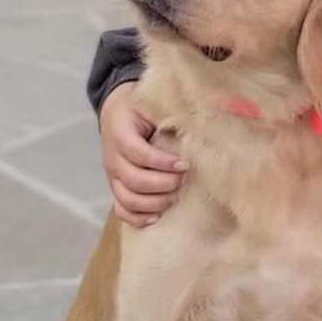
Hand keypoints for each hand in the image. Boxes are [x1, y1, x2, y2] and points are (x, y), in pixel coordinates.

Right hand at [99, 84, 184, 228]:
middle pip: (133, 179)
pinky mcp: (117, 187)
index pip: (137, 152)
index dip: (161, 162)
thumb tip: (209, 115)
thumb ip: (172, 110)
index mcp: (120, 131)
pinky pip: (121, 209)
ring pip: (127, 198)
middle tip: (182, 180)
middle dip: (162, 184)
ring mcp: (113, 175)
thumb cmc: (142, 108)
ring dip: (153, 202)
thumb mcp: (153, 102)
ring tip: (174, 197)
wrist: (118, 112)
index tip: (184, 164)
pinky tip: (156, 217)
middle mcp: (112, 156)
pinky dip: (137, 218)